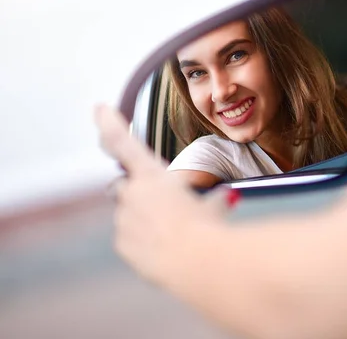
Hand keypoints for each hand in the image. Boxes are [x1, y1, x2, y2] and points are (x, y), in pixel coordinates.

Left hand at [95, 105, 236, 286]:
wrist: (195, 262)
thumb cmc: (208, 227)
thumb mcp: (216, 205)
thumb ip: (213, 199)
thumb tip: (224, 198)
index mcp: (152, 176)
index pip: (125, 142)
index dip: (109, 122)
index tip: (98, 107)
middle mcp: (133, 194)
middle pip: (126, 187)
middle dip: (140, 194)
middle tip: (167, 209)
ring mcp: (124, 220)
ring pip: (131, 216)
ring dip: (149, 221)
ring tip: (177, 236)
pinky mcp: (123, 243)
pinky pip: (131, 239)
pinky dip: (145, 242)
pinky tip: (167, 250)